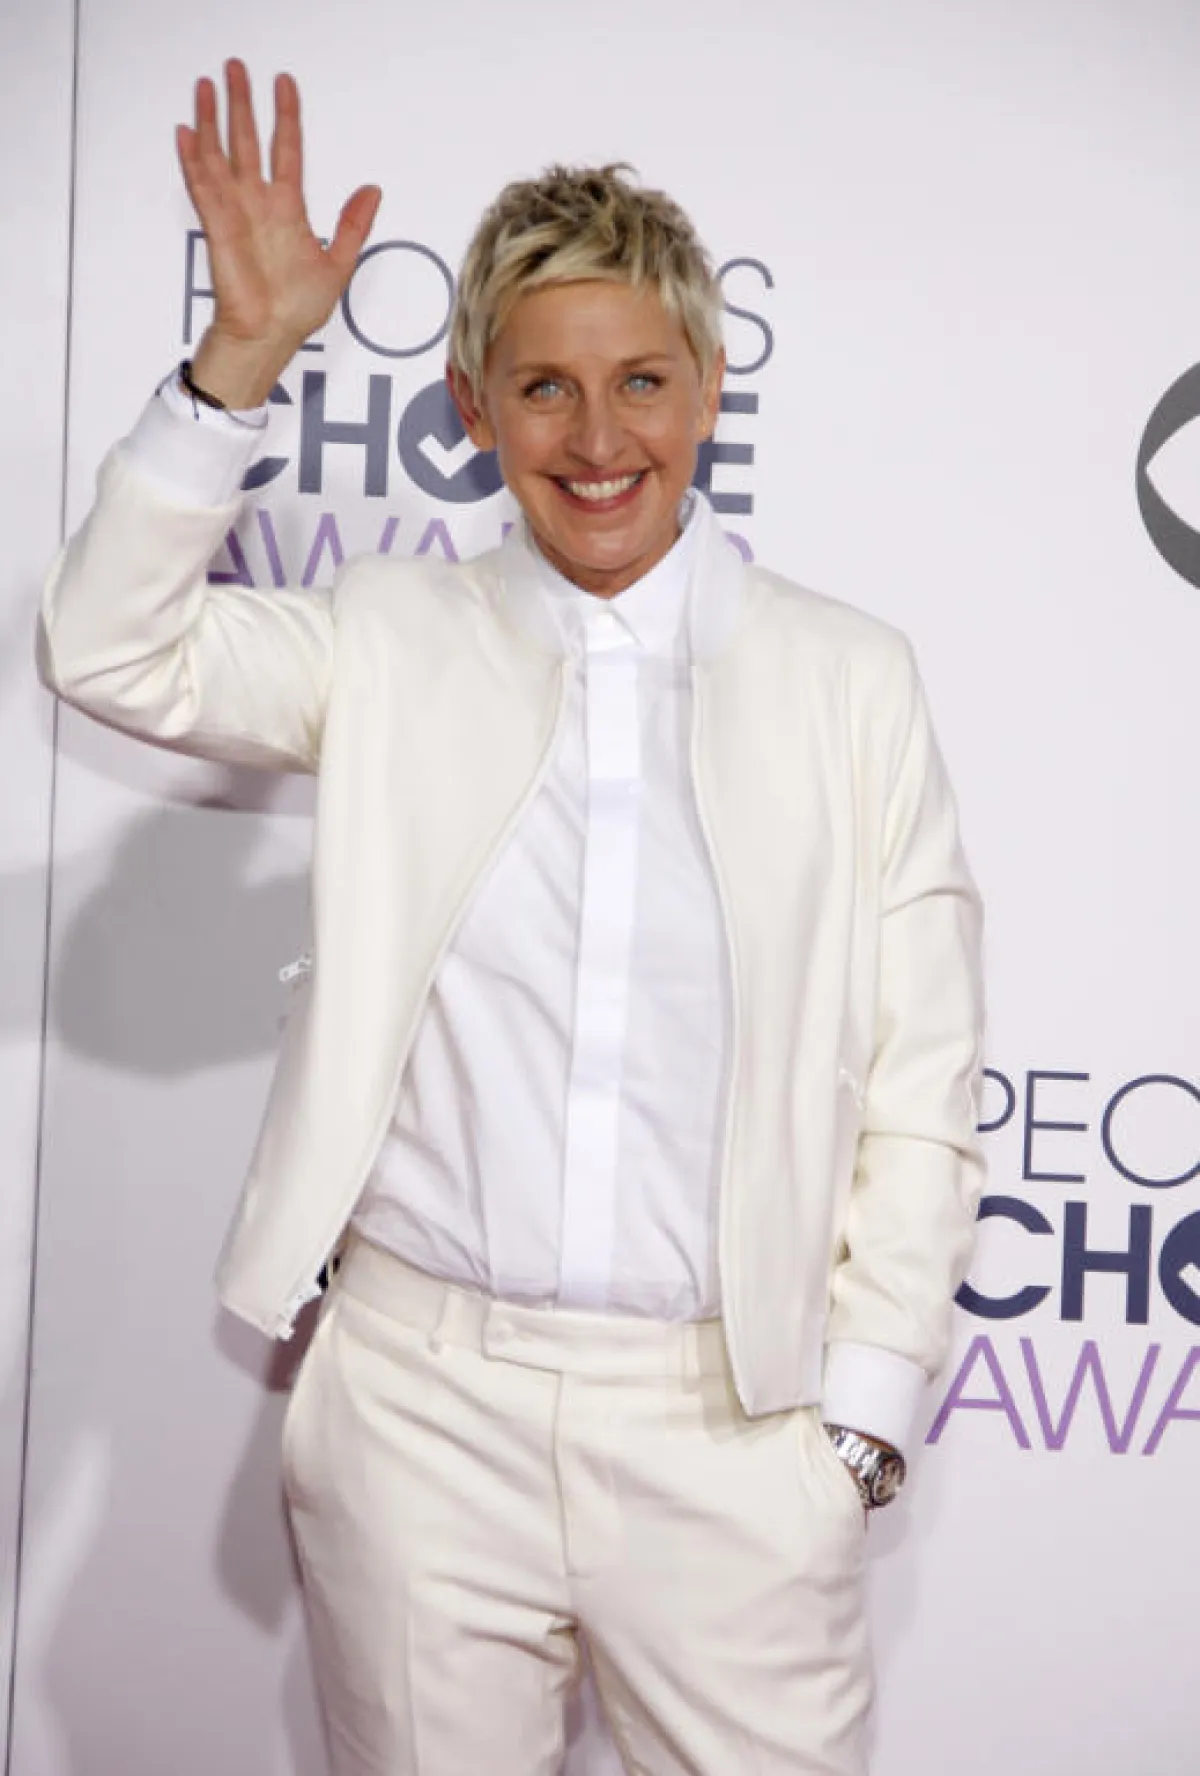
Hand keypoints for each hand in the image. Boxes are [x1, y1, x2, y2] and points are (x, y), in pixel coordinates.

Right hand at [176, 58, 381, 405]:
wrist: (270, 337)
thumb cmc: (296, 310)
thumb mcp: (338, 264)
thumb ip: (353, 225)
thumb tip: (372, 191)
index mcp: (287, 208)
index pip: (286, 149)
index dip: (286, 116)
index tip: (285, 85)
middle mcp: (259, 204)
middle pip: (247, 140)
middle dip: (242, 103)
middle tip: (235, 67)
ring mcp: (236, 212)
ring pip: (220, 154)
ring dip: (212, 119)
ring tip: (207, 85)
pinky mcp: (217, 226)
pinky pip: (202, 186)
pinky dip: (193, 158)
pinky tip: (186, 131)